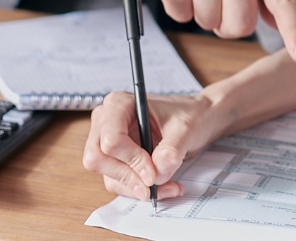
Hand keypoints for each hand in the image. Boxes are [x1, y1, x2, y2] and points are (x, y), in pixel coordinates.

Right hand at [82, 91, 230, 199]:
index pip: (111, 139)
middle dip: (128, 176)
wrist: (197, 120)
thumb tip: (157, 173)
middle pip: (98, 159)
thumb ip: (171, 150)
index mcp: (119, 104)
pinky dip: (139, 189)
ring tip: (168, 186)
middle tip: (155, 185)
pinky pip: (118, 182)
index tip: (153, 173)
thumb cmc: (189, 115)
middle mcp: (107, 122)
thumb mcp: (185, 129)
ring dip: (137, 187)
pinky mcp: (116, 159)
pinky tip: (163, 186)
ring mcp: (108, 141)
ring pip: (108, 175)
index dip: (131, 160)